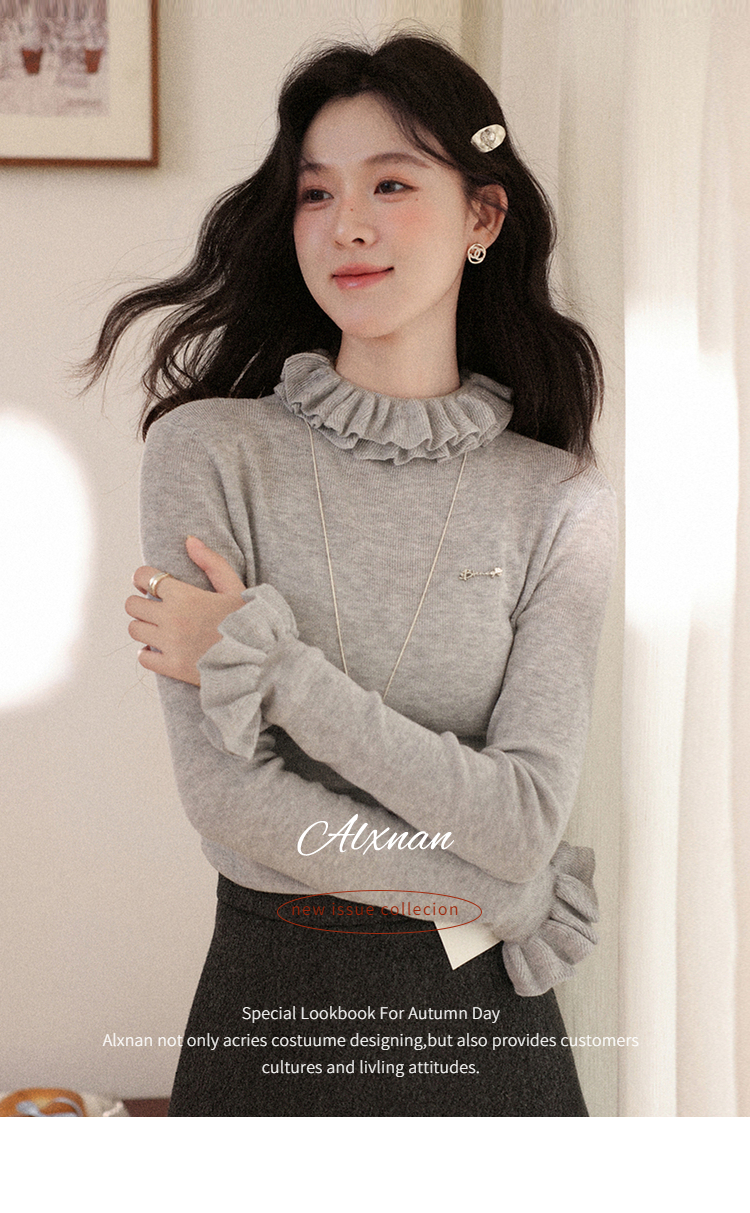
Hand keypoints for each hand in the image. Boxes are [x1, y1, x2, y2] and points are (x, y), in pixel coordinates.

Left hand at [126, 536, 245, 684]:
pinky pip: (143, 658)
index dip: (143, 578)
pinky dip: (148, 654)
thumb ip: (212, 562)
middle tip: (155, 608)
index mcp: (186, 596)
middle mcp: (172, 618)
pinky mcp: (173, 667)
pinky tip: (161, 650)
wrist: (261, 660)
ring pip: (134, 630)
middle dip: (142, 603)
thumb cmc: (251, 622)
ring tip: (160, 629)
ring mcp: (171, 644)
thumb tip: (189, 540)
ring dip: (144, 627)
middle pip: (132, 605)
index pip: (144, 577)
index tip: (150, 584)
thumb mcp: (236, 587)